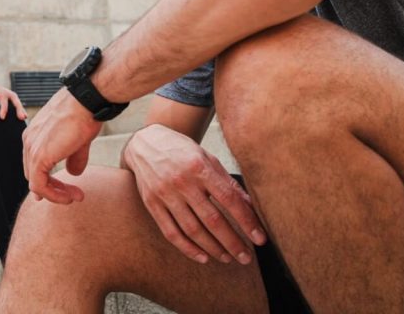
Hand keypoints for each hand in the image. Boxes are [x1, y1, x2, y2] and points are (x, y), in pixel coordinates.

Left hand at [0, 73, 27, 120]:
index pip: (2, 95)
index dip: (4, 106)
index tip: (2, 118)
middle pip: (11, 95)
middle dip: (18, 106)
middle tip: (22, 117)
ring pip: (10, 98)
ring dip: (17, 107)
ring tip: (23, 117)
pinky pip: (4, 102)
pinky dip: (11, 108)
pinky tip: (13, 117)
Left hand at [22, 88, 102, 203]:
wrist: (86, 102)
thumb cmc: (84, 114)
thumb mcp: (78, 139)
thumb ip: (73, 157)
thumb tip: (74, 173)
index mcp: (34, 134)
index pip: (36, 164)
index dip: (49, 180)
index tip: (65, 190)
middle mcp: (29, 141)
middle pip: (34, 174)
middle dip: (53, 188)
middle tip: (73, 195)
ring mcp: (32, 149)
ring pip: (36, 183)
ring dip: (56, 194)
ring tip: (74, 197)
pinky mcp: (38, 157)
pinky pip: (39, 186)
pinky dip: (53, 195)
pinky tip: (69, 197)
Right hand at [123, 124, 266, 264]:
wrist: (145, 144)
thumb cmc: (182, 151)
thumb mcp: (207, 158)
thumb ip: (227, 182)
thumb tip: (250, 206)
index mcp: (199, 167)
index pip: (228, 199)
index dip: (246, 221)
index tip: (259, 238)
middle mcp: (182, 182)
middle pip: (212, 219)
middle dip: (232, 242)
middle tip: (246, 257)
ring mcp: (165, 194)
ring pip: (192, 229)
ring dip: (213, 248)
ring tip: (228, 258)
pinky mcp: (152, 204)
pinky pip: (171, 232)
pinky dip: (188, 248)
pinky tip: (203, 257)